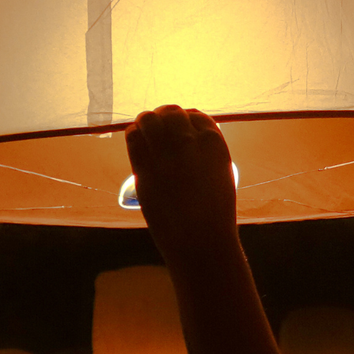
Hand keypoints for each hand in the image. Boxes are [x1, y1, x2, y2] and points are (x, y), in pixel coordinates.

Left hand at [125, 106, 238, 260]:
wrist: (201, 240)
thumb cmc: (214, 214)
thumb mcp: (221, 175)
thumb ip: (205, 154)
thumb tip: (186, 141)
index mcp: (214, 142)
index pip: (195, 115)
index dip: (185, 121)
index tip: (179, 132)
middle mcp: (190, 142)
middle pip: (171, 112)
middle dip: (165, 120)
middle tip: (159, 134)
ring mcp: (166, 153)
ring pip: (149, 119)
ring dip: (147, 124)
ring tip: (147, 136)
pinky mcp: (145, 167)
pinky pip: (132, 136)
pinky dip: (133, 136)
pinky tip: (137, 145)